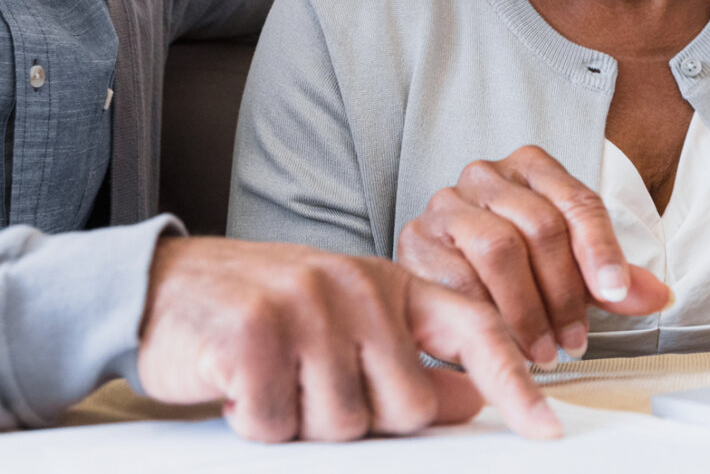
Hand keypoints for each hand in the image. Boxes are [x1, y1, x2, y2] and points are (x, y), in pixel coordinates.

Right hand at [136, 236, 559, 442]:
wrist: (162, 288)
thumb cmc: (264, 311)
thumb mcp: (348, 320)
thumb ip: (411, 354)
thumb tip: (474, 401)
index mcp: (388, 282)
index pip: (474, 331)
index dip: (514, 384)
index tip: (546, 428)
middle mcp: (356, 286)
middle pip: (405, 407)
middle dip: (361, 419)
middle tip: (314, 388)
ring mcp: (306, 306)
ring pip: (342, 424)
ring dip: (302, 422)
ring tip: (276, 380)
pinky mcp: (254, 335)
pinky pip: (279, 425)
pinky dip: (257, 422)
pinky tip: (242, 386)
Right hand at [397, 145, 669, 365]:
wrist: (442, 270)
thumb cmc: (514, 264)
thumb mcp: (568, 267)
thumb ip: (610, 280)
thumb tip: (657, 296)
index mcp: (531, 167)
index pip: (577, 202)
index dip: (601, 250)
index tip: (615, 293)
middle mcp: (487, 175)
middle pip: (540, 226)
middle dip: (564, 292)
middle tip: (574, 341)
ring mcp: (448, 204)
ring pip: (498, 248)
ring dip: (527, 310)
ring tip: (543, 350)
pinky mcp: (417, 239)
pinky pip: (456, 276)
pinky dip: (486, 315)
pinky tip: (503, 342)